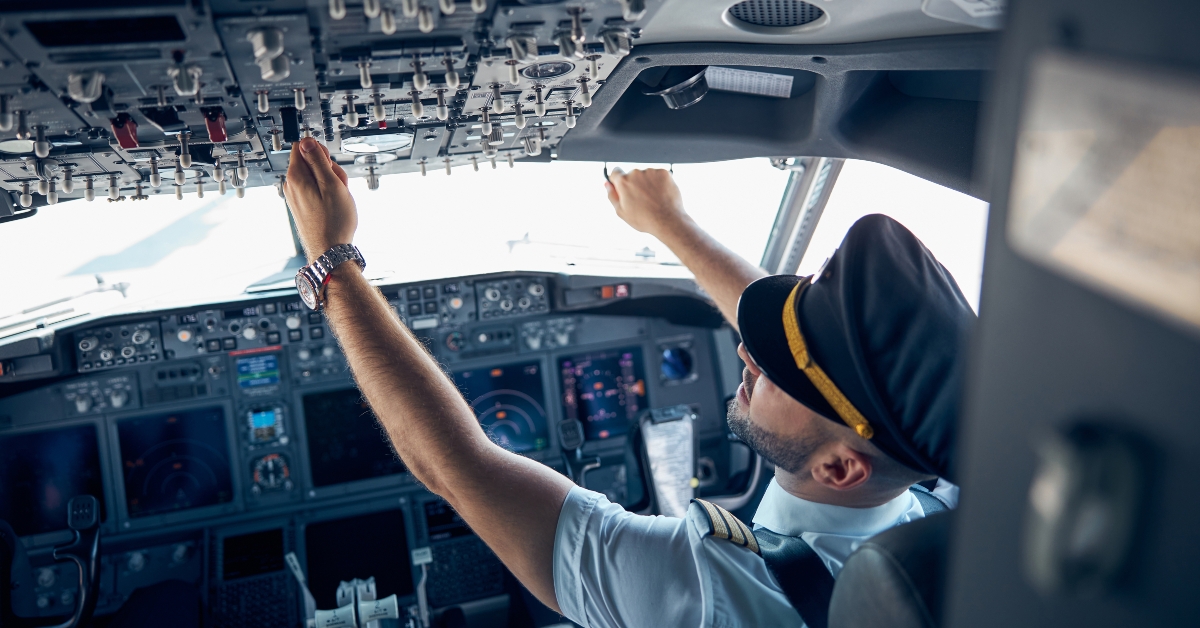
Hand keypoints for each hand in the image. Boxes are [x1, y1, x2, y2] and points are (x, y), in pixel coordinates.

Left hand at [284, 137, 356, 260]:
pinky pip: (315, 191)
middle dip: (328, 168)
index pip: (302, 146)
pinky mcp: (302, 206)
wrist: (330, 250)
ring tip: (338, 198)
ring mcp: (296, 197)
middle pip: (310, 162)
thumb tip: (305, 140)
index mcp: (297, 176)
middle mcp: (292, 185)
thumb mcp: (332, 184)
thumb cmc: (334, 221)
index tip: (330, 164)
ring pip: (315, 177)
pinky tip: (334, 205)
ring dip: (330, 182)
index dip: (320, 151)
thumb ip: (318, 160)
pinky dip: (327, 194)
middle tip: (338, 185)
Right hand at [605, 168, 689, 236]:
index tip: (623, 188)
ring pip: (646, 175)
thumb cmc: (644, 219)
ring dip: (648, 183)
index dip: (618, 181)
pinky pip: (658, 176)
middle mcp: (636, 172)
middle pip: (632, 175)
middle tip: (641, 200)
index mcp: (623, 181)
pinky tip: (661, 195)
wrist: (668, 221)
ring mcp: (651, 171)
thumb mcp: (621, 212)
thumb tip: (607, 184)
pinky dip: (659, 183)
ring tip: (653, 200)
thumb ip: (612, 195)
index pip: (615, 172)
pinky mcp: (664, 172)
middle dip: (635, 184)